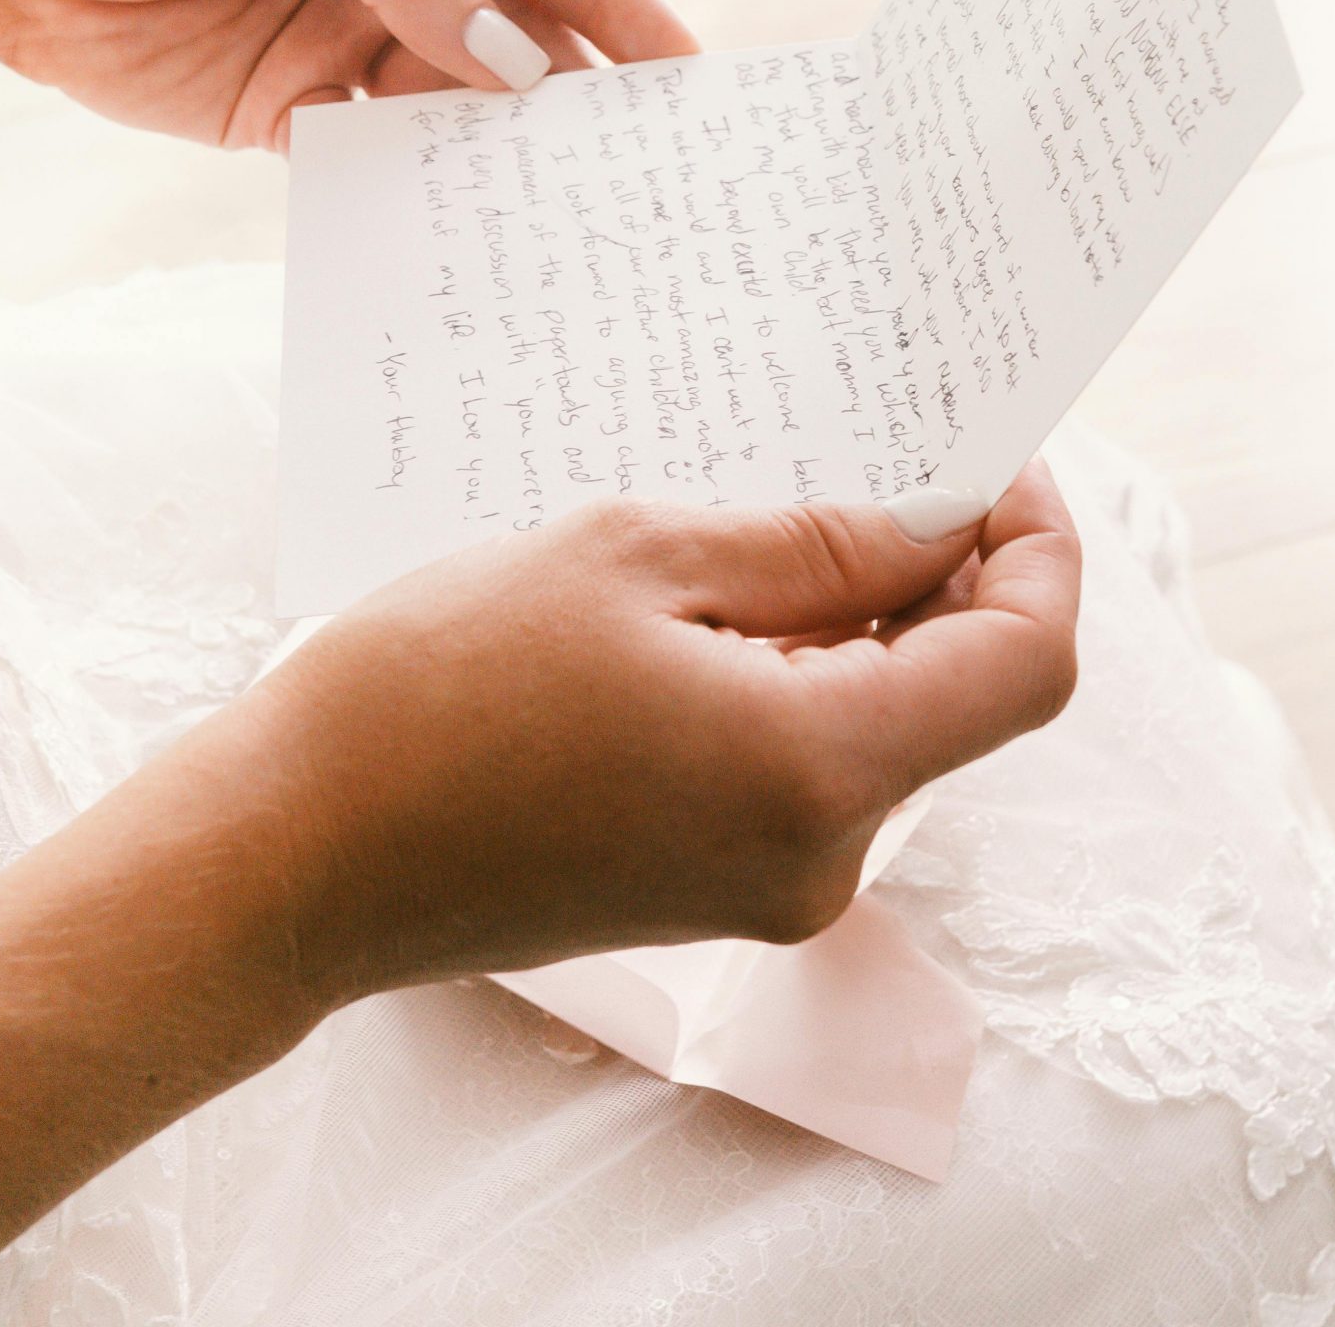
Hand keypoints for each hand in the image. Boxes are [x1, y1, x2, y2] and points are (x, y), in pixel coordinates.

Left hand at [0, 0, 697, 148]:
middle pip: (522, 26)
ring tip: (583, 214)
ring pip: (466, 101)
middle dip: (585, 92)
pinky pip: (388, 154)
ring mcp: (358, 29)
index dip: (621, 3)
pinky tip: (476, 231)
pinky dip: (429, 190)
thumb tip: (510, 58)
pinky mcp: (304, 105)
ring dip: (514, 153)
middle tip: (658, 166)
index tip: (689, 70)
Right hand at [254, 460, 1079, 1000]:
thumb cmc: (441, 688)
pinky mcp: (716, 889)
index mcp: (819, 771)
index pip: (1027, 660)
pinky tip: (722, 590)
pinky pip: (808, 760)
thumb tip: (947, 520)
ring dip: (864, 611)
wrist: (296, 853)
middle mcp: (824, 856)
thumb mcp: (640, 559)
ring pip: (883, 722)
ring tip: (772, 503)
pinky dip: (802, 669)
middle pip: (963, 693)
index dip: (1038, 545)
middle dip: (946, 565)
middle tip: (875, 444)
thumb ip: (821, 544)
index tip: (991, 456)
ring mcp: (771, 887)